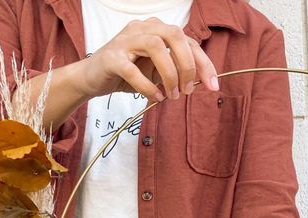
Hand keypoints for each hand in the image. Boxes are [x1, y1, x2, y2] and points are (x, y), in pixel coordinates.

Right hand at [79, 18, 219, 102]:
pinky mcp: (111, 57)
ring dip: (169, 75)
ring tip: (171, 96)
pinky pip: (133, 70)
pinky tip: (156, 98)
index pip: (188, 41)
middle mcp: (142, 29)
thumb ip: (178, 71)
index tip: (213, 86)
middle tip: (188, 90)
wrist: (93, 78)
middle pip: (174, 36)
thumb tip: (203, 81)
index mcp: (157, 30)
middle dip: (187, 65)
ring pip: (156, 47)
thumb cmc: (129, 74)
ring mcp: (125, 40)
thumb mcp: (158, 72)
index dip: (204, 64)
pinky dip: (148, 87)